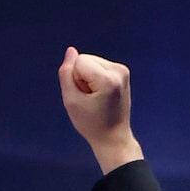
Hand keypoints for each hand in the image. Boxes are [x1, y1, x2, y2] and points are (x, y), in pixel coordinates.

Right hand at [58, 47, 143, 172]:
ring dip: (88, 78)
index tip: (85, 97)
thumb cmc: (92, 125)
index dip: (75, 78)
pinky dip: (96, 78)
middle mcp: (119, 71)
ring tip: (96, 99)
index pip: (79, 61)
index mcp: (108, 80)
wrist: (114, 139)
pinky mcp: (122, 72)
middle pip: (85, 59)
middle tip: (90, 100)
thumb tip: (71, 51)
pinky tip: (102, 95)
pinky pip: (98, 66)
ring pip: (91, 61)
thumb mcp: (71, 101)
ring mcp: (123, 71)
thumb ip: (66, 73)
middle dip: (82, 77)